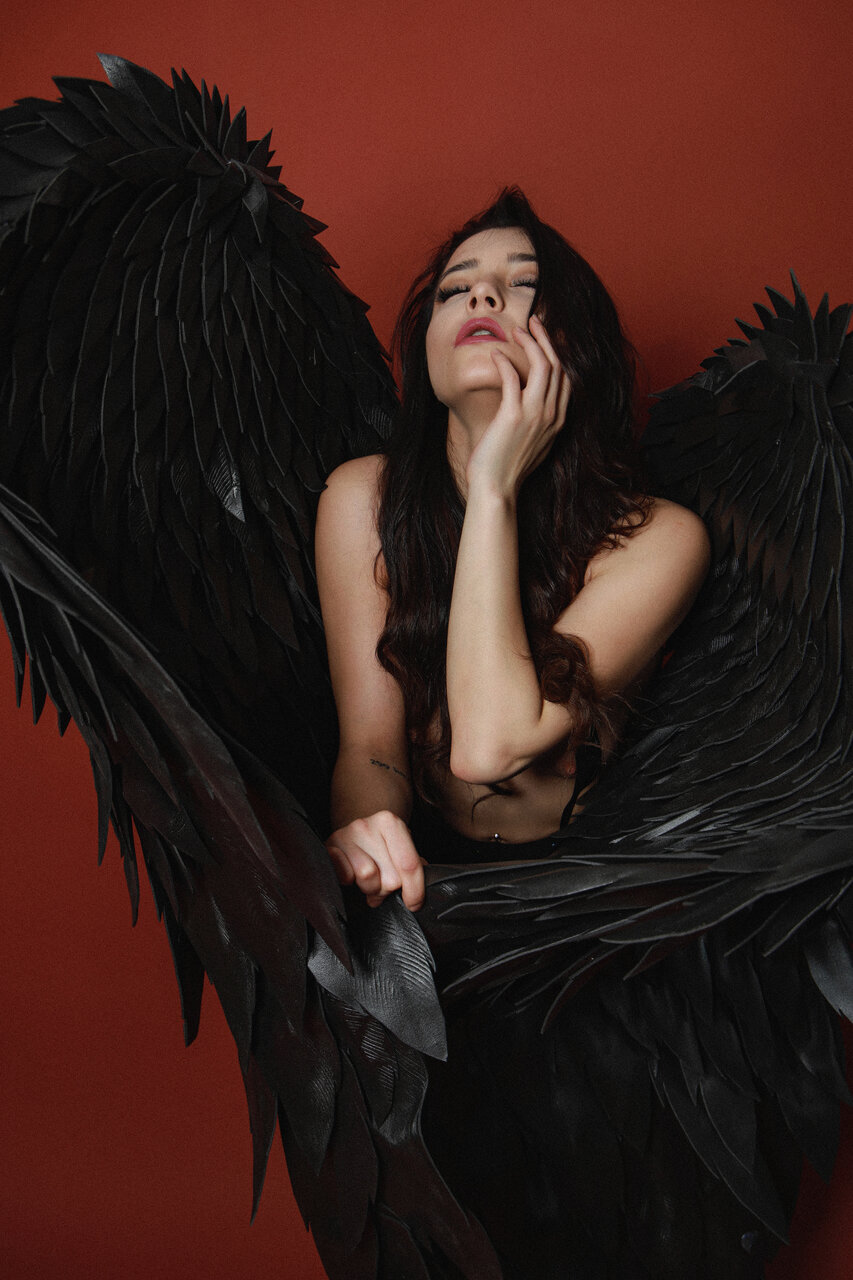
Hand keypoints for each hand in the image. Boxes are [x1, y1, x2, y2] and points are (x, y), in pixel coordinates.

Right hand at [325, 810, 424, 909]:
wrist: (352, 835)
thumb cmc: (380, 846)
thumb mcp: (400, 849)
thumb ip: (414, 866)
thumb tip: (419, 892)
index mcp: (390, 822)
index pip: (409, 865)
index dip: (414, 890)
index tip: (414, 904)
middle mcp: (366, 825)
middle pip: (390, 877)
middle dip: (389, 888)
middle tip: (384, 885)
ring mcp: (345, 835)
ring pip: (367, 877)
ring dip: (370, 888)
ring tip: (370, 883)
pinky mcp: (328, 848)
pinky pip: (345, 876)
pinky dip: (350, 882)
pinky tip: (353, 877)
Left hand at [466, 316, 570, 498]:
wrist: (496, 488)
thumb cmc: (506, 467)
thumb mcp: (531, 442)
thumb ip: (534, 421)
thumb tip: (524, 402)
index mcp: (558, 421)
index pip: (566, 378)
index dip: (557, 353)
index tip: (545, 338)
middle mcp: (552, 415)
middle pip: (557, 365)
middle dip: (546, 338)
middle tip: (532, 322)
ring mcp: (535, 415)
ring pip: (542, 366)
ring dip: (530, 343)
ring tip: (517, 330)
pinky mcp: (513, 416)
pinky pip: (512, 378)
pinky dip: (505, 362)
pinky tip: (496, 355)